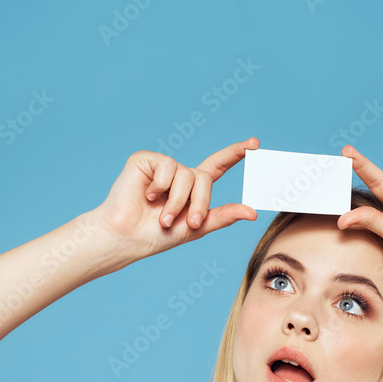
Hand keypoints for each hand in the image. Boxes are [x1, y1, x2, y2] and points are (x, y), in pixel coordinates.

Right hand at [94, 138, 258, 259]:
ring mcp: (162, 165)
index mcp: (192, 188)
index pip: (218, 166)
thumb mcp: (196, 228)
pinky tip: (146, 196)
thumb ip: (223, 217)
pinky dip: (160, 187)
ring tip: (162, 216)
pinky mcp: (146, 160)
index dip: (235, 153)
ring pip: (186, 175)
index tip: (255, 144)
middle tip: (188, 223)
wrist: (127, 237)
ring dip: (177, 201)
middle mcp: (179, 173)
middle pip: (205, 178)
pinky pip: (166, 167)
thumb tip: (253, 213)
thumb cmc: (157, 236)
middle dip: (200, 203)